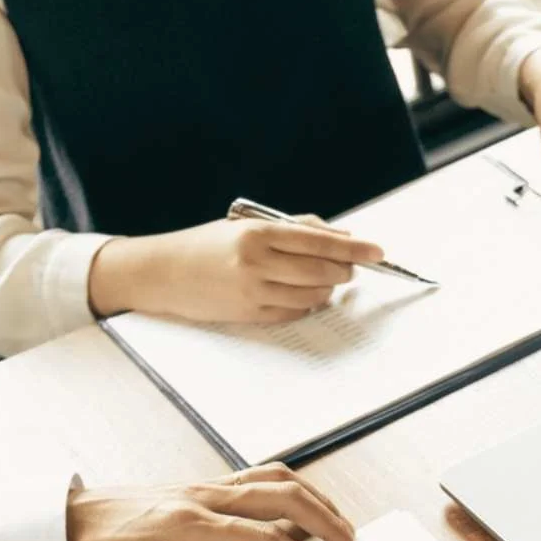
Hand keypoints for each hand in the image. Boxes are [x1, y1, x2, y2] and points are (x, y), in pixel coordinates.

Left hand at [66, 463, 365, 540]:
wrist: (62, 522)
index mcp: (189, 524)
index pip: (265, 539)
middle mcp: (206, 497)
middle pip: (287, 497)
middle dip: (331, 526)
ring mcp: (209, 487)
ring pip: (280, 480)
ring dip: (320, 503)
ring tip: (347, 533)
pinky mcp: (208, 487)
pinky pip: (264, 477)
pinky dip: (297, 491)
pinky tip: (307, 512)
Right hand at [88, 215, 383, 322]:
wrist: (162, 273)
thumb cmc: (207, 245)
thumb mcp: (247, 225)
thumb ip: (294, 228)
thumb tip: (340, 234)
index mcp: (258, 233)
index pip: (320, 241)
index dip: (354, 248)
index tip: (378, 252)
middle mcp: (257, 263)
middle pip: (323, 271)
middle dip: (344, 270)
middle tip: (351, 268)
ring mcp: (254, 292)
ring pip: (313, 295)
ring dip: (327, 289)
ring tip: (322, 279)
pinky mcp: (251, 315)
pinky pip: (294, 312)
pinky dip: (306, 303)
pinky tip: (300, 294)